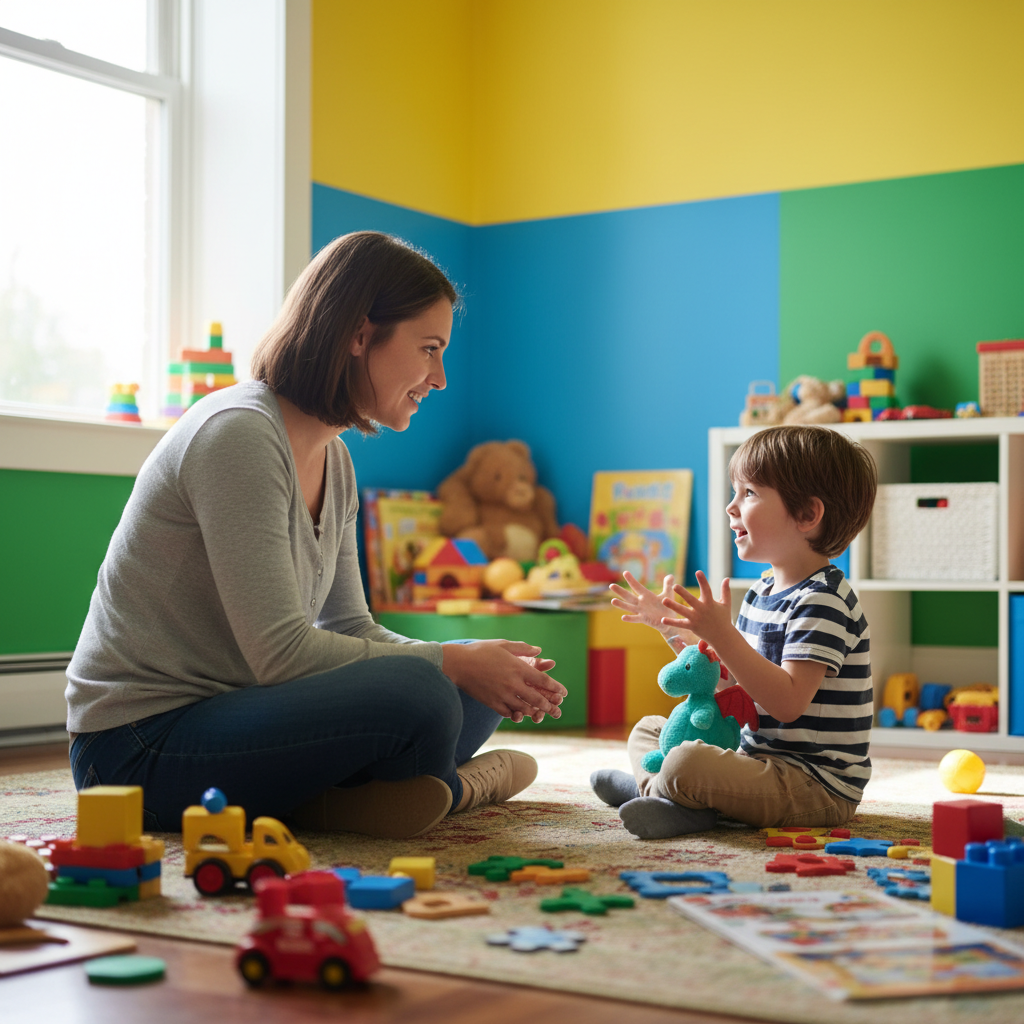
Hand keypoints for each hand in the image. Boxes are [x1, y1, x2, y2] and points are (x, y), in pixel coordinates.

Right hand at [441, 640, 566, 723]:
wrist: (458, 664)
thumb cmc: (480, 651)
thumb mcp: (503, 644)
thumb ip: (523, 648)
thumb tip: (539, 651)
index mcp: (518, 668)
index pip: (543, 680)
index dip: (556, 687)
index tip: (563, 693)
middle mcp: (513, 684)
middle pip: (537, 699)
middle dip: (548, 705)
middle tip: (556, 709)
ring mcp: (503, 695)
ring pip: (524, 709)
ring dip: (533, 712)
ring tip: (538, 713)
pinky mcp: (492, 703)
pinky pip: (508, 713)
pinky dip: (515, 713)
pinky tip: (517, 713)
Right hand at [610, 572, 679, 636]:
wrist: (669, 620)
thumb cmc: (667, 606)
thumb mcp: (668, 594)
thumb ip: (668, 585)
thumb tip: (670, 575)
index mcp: (646, 595)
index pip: (637, 586)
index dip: (631, 580)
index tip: (625, 572)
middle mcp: (641, 603)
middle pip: (629, 596)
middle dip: (620, 591)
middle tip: (611, 585)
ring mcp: (641, 611)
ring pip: (629, 607)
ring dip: (621, 604)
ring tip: (612, 601)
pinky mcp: (644, 619)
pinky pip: (636, 619)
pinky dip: (630, 618)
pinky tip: (623, 617)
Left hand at [660, 571, 733, 647]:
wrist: (722, 637)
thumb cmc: (724, 618)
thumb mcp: (726, 604)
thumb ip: (725, 591)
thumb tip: (727, 578)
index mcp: (710, 603)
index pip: (706, 589)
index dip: (703, 580)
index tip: (698, 572)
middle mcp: (702, 610)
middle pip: (691, 600)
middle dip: (683, 593)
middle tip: (674, 586)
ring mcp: (696, 619)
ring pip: (683, 611)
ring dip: (673, 606)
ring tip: (664, 601)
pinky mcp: (692, 626)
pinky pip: (680, 624)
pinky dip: (672, 622)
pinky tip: (662, 619)